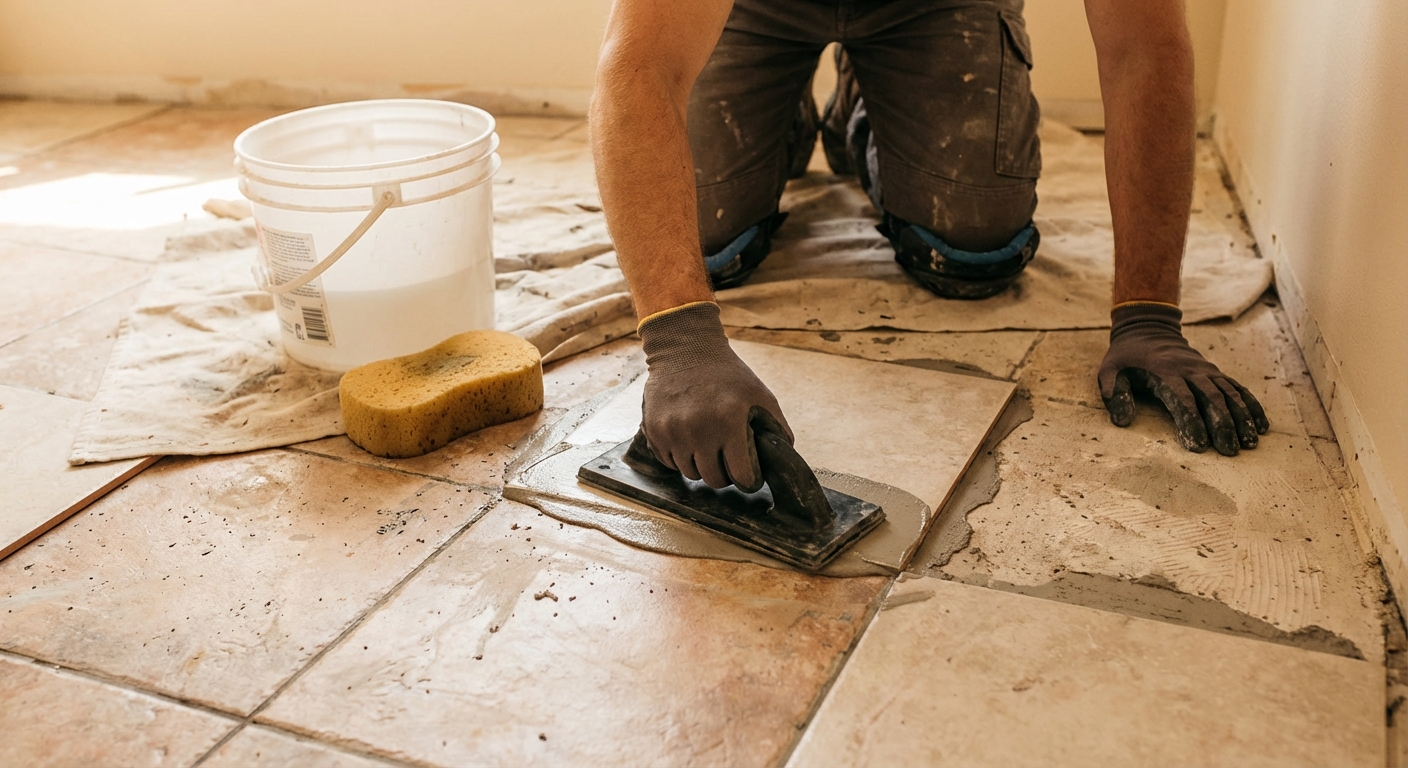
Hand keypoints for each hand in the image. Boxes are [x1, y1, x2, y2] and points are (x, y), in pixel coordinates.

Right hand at [637, 302, 792, 489]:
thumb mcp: (761, 395)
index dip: (748, 479)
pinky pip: (670, 463)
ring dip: (701, 465)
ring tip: (708, 445)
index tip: (748, 473)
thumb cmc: (728, 374)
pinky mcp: (654, 431)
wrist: (684, 349)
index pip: (741, 476)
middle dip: (725, 474)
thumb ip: (776, 428)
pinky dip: (681, 457)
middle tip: (727, 459)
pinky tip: (689, 438)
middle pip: (714, 479)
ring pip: (690, 473)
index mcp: (729, 421)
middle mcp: (698, 429)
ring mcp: (673, 431)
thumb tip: (781, 461)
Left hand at [1098, 303, 1268, 454]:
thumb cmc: (1126, 357)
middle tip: (1230, 451)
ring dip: (1241, 418)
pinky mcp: (1215, 372)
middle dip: (1223, 425)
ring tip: (1249, 443)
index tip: (1198, 445)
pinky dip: (1251, 406)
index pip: (1182, 398)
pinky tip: (1260, 426)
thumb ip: (1114, 393)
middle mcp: (1190, 370)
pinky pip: (1237, 388)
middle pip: (1212, 397)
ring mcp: (1206, 370)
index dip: (1192, 421)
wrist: (1148, 328)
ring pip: (1229, 393)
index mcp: (1165, 372)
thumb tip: (1122, 422)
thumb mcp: (1110, 370)